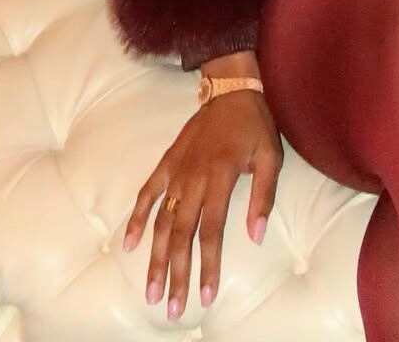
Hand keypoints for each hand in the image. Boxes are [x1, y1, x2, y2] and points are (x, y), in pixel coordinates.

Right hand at [122, 90, 283, 317]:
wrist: (231, 90)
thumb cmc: (255, 126)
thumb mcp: (271, 157)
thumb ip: (263, 197)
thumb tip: (255, 237)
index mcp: (221, 177)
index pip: (211, 231)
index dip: (208, 265)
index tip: (205, 296)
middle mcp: (194, 178)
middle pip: (181, 235)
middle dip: (176, 274)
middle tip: (172, 309)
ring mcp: (177, 171)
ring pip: (161, 221)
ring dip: (154, 257)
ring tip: (151, 290)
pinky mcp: (167, 163)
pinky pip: (147, 193)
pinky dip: (136, 218)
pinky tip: (128, 244)